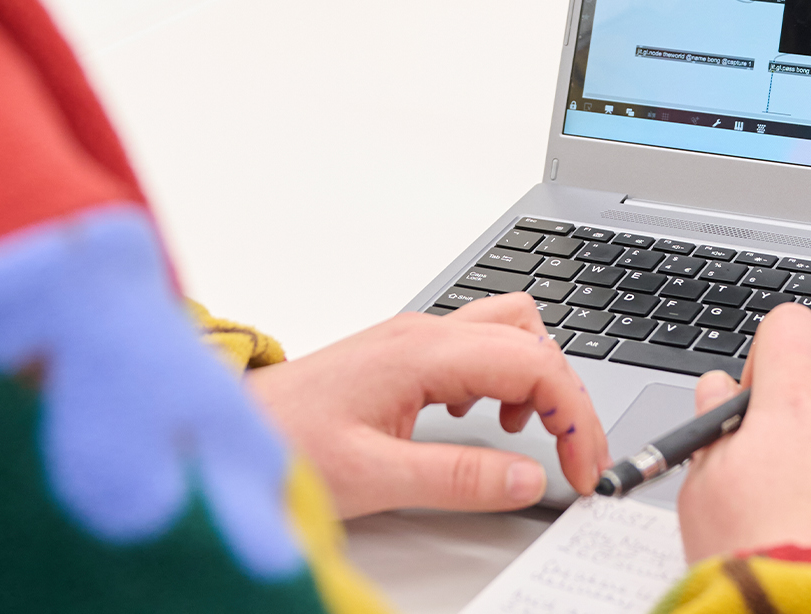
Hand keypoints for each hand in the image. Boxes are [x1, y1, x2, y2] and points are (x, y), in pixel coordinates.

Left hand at [246, 293, 608, 516]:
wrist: (227, 428)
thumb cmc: (282, 443)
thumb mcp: (373, 475)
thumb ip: (458, 477)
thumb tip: (528, 479)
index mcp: (424, 352)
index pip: (535, 363)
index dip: (574, 416)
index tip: (583, 467)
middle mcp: (426, 333)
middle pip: (535, 338)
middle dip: (568, 398)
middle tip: (577, 459)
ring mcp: (416, 337)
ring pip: (511, 330)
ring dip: (538, 378)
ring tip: (534, 436)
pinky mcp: (406, 352)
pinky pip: (481, 345)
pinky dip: (507, 378)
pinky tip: (491, 419)